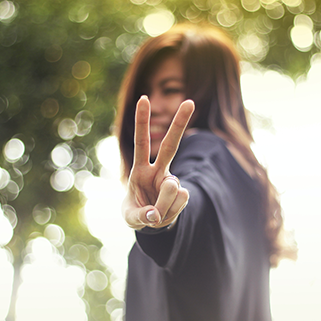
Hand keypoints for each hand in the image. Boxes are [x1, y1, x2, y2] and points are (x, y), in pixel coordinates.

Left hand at [122, 95, 193, 230]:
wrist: (153, 223)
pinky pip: (179, 202)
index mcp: (140, 169)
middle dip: (180, 123)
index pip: (141, 142)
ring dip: (163, 205)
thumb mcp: (131, 217)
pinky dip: (170, 213)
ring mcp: (171, 181)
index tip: (143, 98)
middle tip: (190, 102)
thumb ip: (141, 216)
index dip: (141, 121)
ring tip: (155, 213)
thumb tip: (156, 214)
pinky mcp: (182, 193)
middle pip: (170, 145)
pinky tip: (165, 214)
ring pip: (171, 187)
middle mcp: (158, 170)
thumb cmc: (137, 212)